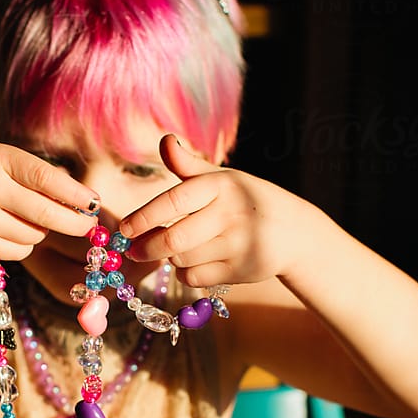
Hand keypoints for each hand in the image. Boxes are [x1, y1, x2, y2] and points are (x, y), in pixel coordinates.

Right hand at [0, 143, 98, 260]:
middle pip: (47, 214)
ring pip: (34, 235)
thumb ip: (29, 174)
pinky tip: (9, 231)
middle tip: (89, 227)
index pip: (48, 178)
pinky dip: (22, 244)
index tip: (94, 204)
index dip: (77, 195)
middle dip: (75, 223)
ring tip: (22, 217)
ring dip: (40, 231)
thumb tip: (78, 199)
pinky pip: (17, 250)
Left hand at [118, 134, 302, 286]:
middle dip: (147, 248)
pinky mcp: (241, 270)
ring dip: (170, 258)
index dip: (144, 217)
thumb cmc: (245, 200)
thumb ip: (188, 164)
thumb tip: (165, 140)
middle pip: (174, 240)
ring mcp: (239, 244)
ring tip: (177, 249)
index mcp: (221, 185)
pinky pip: (196, 278)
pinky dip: (186, 273)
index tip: (124, 229)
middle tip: (133, 251)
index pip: (174, 201)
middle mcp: (231, 213)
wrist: (294, 231)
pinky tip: (196, 262)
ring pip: (182, 260)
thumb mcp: (222, 177)